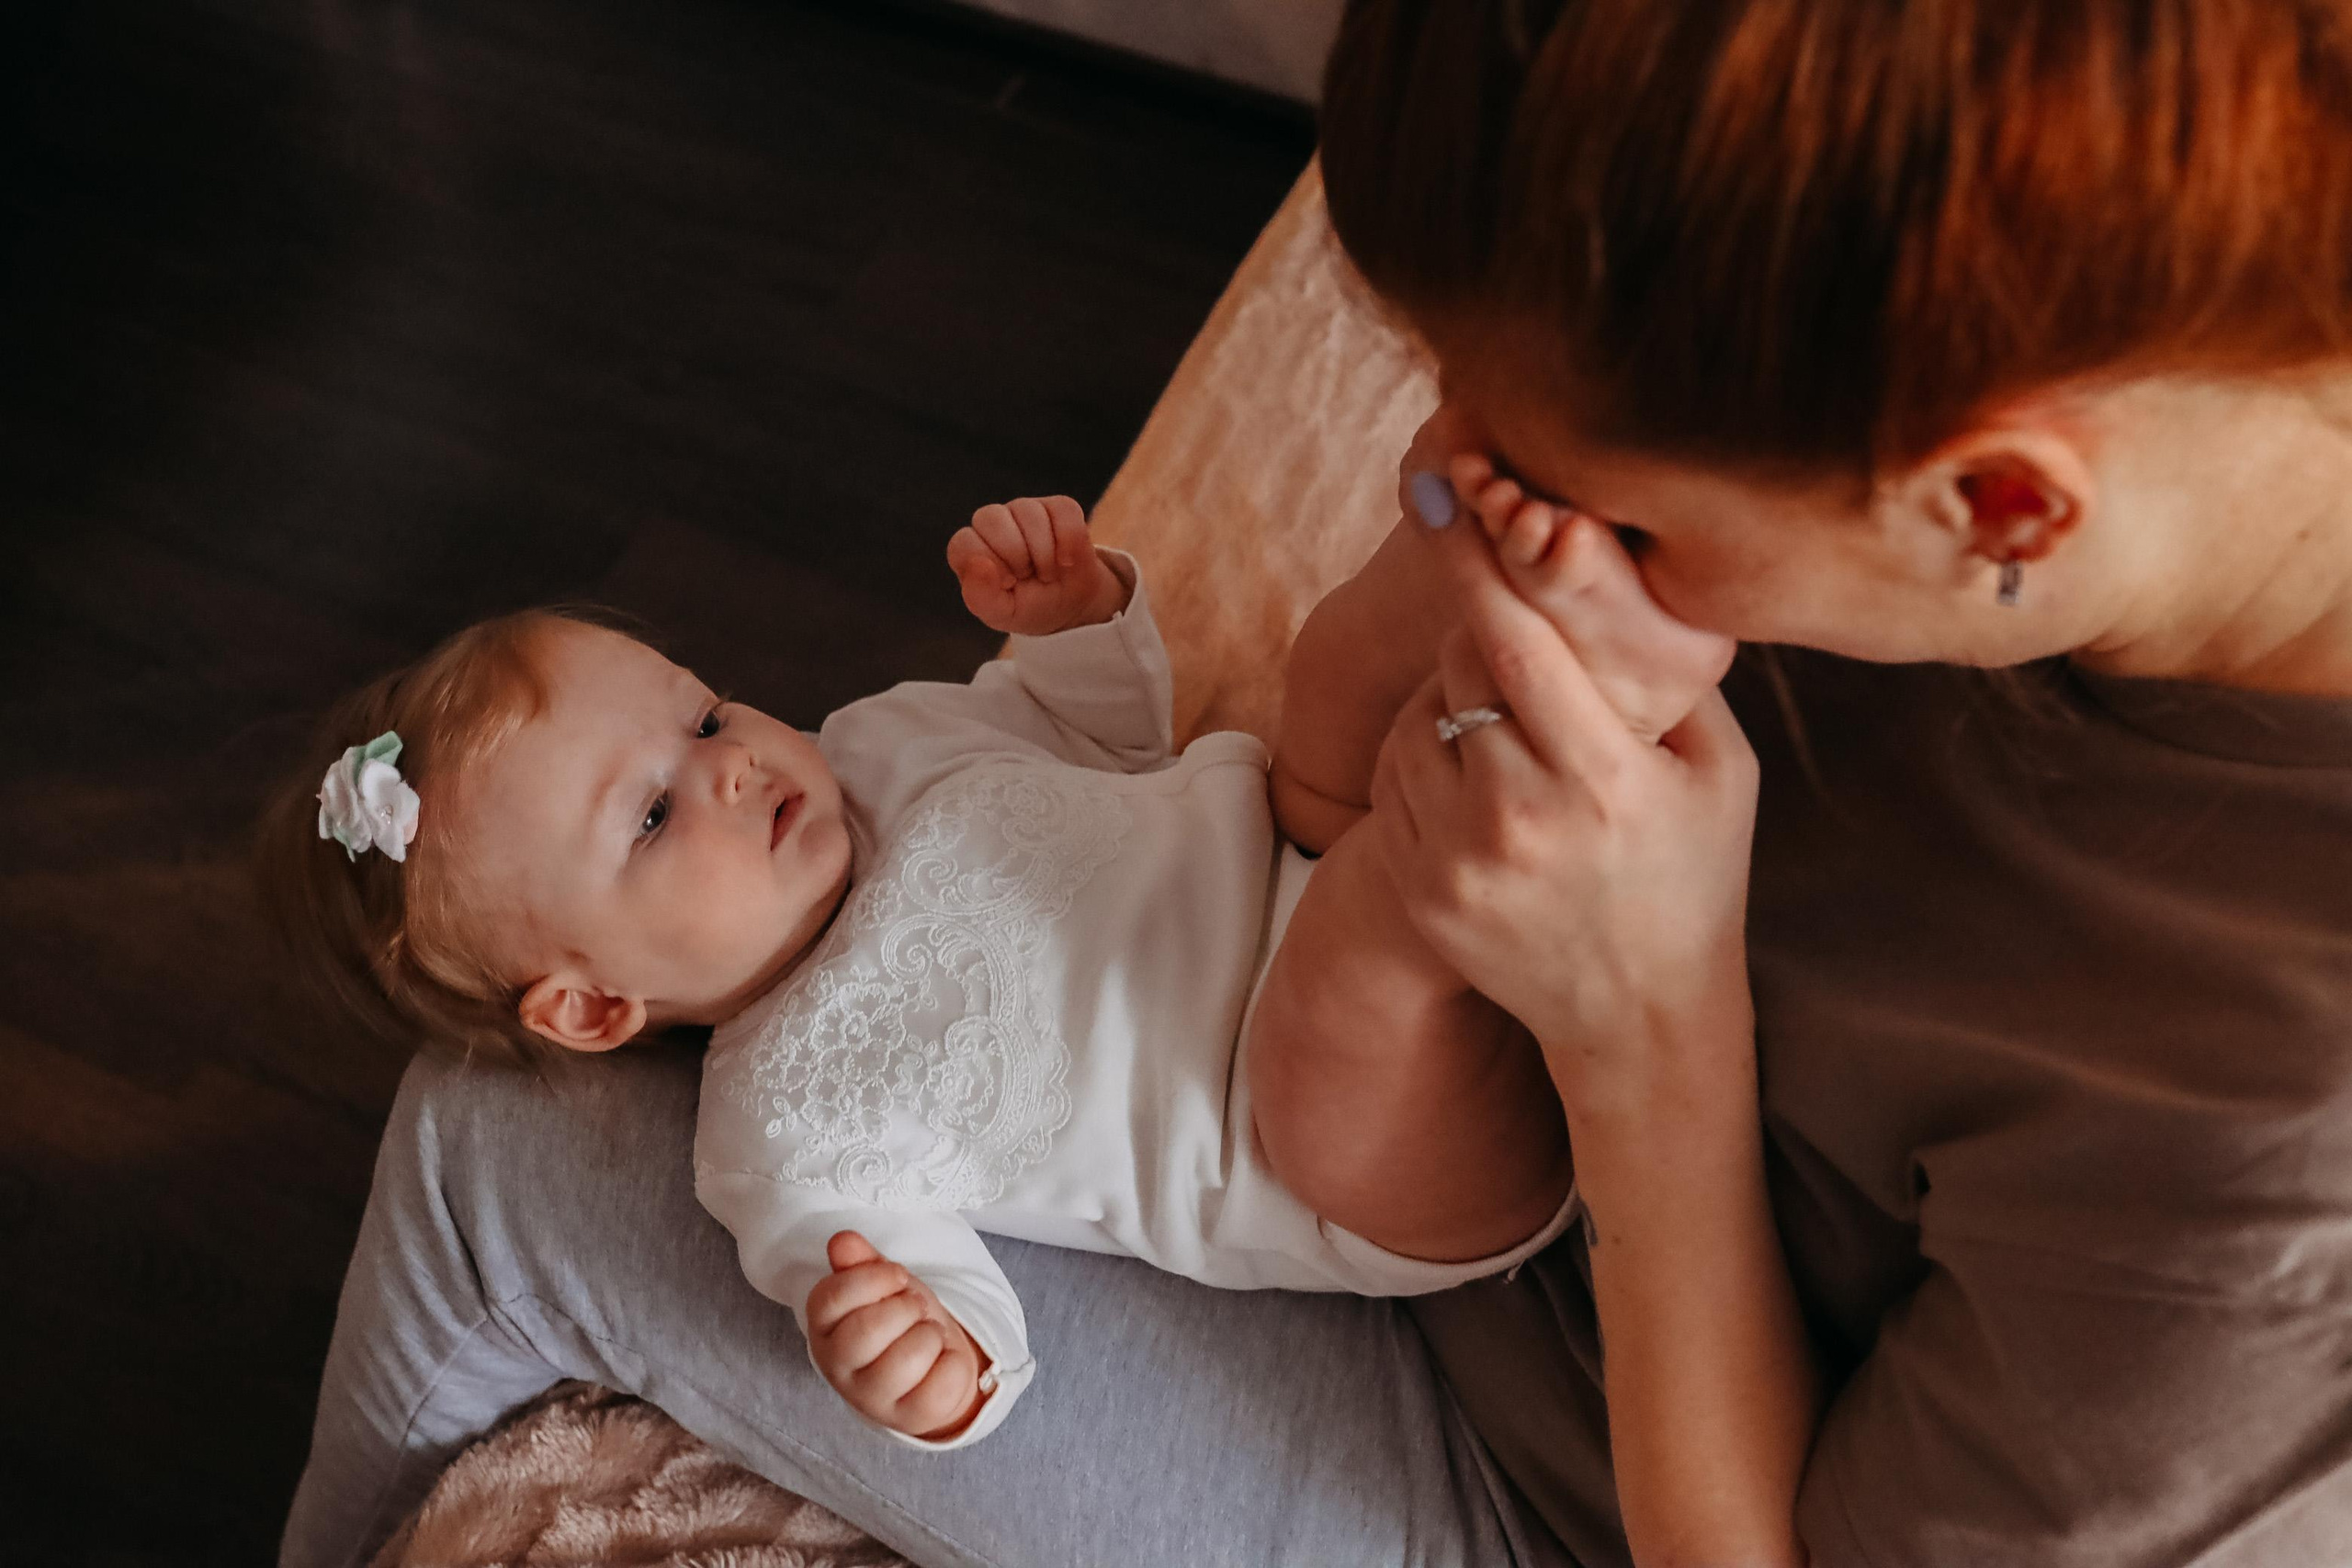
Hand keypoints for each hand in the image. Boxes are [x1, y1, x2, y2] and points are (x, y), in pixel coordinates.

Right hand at [806, 1231, 991, 1441]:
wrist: (934, 1363)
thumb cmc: (901, 1318)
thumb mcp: (883, 1284)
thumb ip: (861, 1262)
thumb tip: (843, 1241)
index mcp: (824, 1329)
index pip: (828, 1299)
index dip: (871, 1279)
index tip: (897, 1277)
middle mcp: (838, 1368)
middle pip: (866, 1331)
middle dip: (905, 1307)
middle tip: (915, 1307)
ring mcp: (871, 1399)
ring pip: (907, 1359)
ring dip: (929, 1334)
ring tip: (927, 1334)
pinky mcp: (908, 1418)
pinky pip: (941, 1384)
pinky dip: (953, 1362)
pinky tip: (942, 1360)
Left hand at [947, 495, 1127, 635]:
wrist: (1072, 605)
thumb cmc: (1030, 606)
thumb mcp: (1002, 613)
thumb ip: (981, 596)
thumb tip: (979, 565)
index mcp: (972, 548)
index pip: (964, 542)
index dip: (989, 565)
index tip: (1008, 584)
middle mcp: (994, 523)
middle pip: (991, 518)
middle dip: (1015, 555)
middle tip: (1027, 575)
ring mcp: (1025, 511)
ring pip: (1029, 512)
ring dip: (1043, 553)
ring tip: (1047, 572)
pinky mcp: (1059, 507)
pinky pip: (1062, 510)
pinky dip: (1069, 541)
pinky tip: (1066, 560)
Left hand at [1369, 516, 1761, 1129]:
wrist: (1637, 1017)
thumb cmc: (1694, 876)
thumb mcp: (1721, 774)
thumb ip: (1671, 679)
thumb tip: (1616, 577)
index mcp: (1604, 781)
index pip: (1520, 644)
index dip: (1477, 560)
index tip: (1443, 489)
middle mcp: (1520, 821)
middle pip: (1462, 671)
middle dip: (1482, 632)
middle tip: (1511, 630)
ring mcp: (1459, 862)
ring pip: (1417, 722)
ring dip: (1450, 699)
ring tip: (1504, 719)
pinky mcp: (1419, 892)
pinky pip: (1395, 781)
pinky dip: (1424, 757)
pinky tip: (1474, 771)